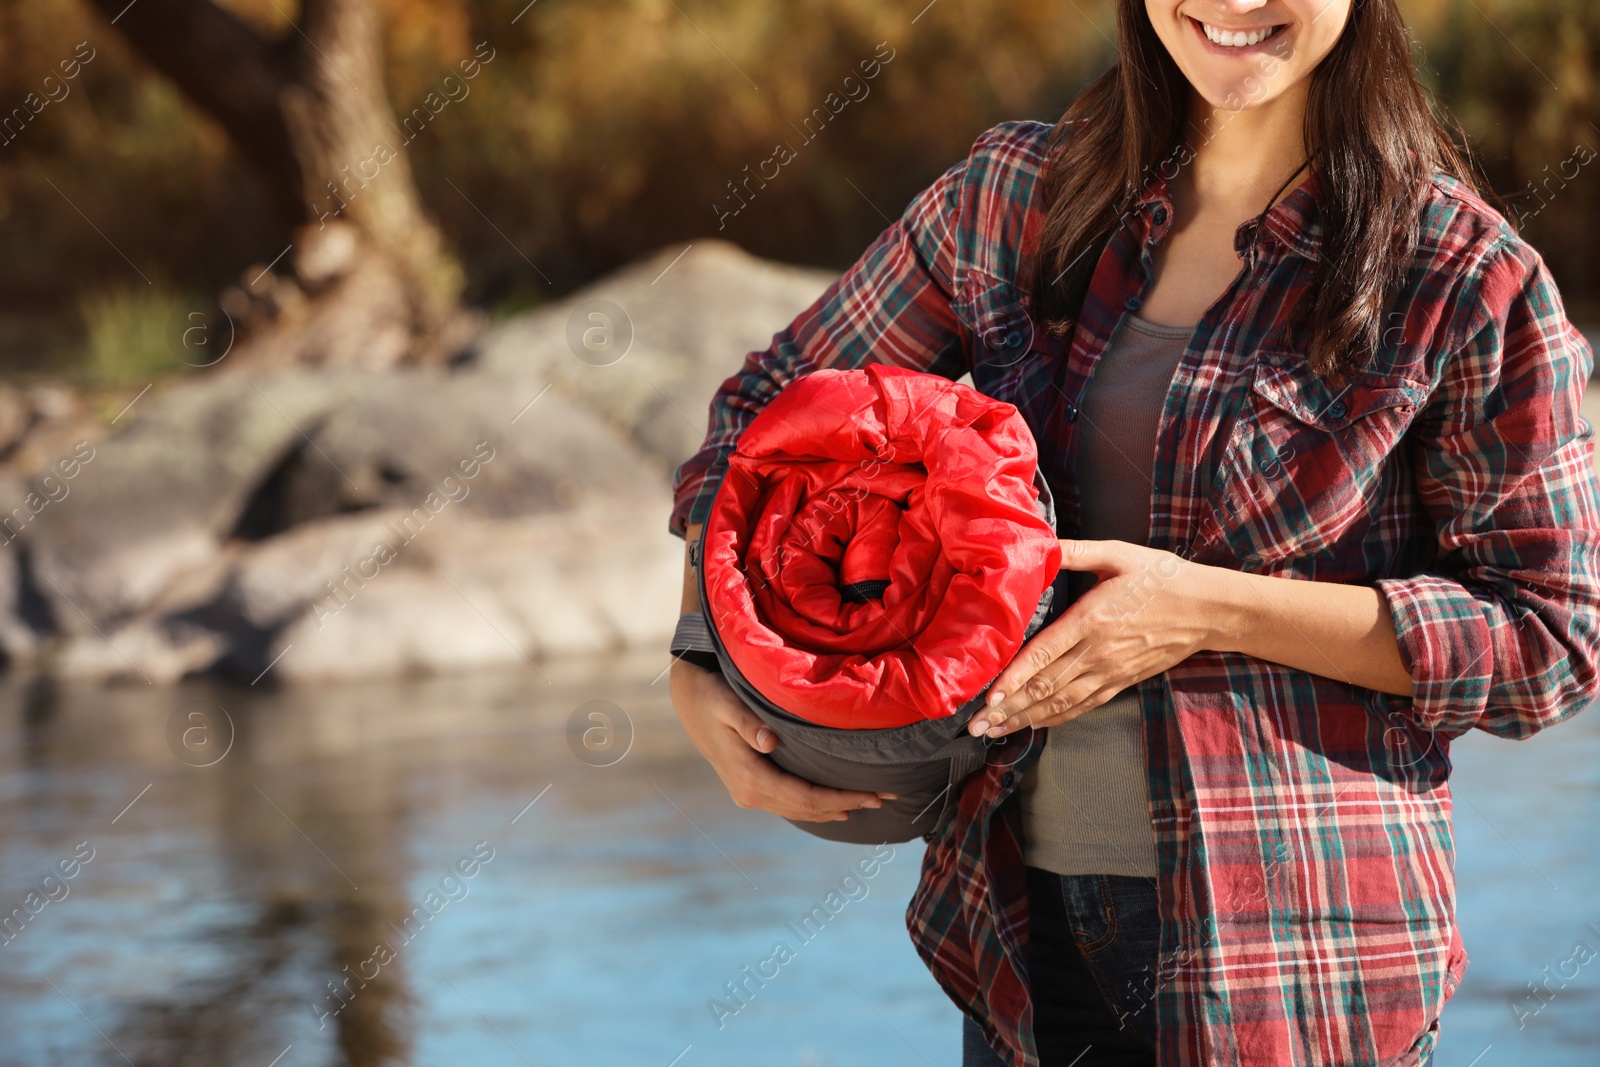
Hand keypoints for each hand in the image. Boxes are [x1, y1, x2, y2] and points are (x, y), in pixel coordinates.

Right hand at [668, 659, 895, 822]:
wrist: (687, 699)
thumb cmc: (710, 693)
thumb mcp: (726, 702)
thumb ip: (748, 721)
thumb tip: (769, 742)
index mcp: (748, 777)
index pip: (805, 797)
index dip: (841, 798)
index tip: (872, 794)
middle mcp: (749, 793)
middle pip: (807, 808)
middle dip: (848, 804)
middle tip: (886, 798)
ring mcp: (749, 794)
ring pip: (800, 810)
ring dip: (835, 808)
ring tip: (870, 803)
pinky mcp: (751, 787)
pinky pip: (790, 803)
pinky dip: (816, 807)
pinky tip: (836, 806)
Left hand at [968, 538, 1226, 736]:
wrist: (1209, 609)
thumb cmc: (1162, 577)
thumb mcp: (1118, 554)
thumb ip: (1075, 551)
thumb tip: (1040, 545)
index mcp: (1092, 619)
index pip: (1044, 655)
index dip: (1014, 678)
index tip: (989, 696)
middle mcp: (1098, 652)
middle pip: (1045, 687)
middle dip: (1008, 709)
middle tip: (975, 726)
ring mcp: (1111, 672)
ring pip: (1060, 703)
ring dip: (1025, 720)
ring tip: (994, 731)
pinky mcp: (1122, 682)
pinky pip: (1083, 705)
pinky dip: (1055, 718)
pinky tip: (1033, 725)